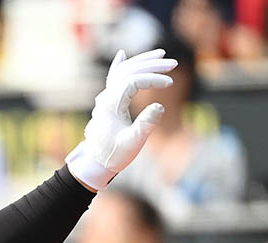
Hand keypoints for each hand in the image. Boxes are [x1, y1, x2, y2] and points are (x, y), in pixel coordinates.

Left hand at [66, 49, 176, 191]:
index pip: (133, 81)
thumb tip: (160, 106)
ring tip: (161, 54)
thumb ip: (146, 124)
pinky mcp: (107, 102)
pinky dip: (119, 65)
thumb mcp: (133, 143)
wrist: (95, 164)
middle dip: (151, 64)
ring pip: (122, 71)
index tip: (169, 84)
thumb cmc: (114, 155)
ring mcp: (105, 98)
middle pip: (129, 71)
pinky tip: (122, 54)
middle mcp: (106, 97)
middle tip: (173, 63)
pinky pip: (112, 78)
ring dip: (141, 62)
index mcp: (111, 104)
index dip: (153, 79)